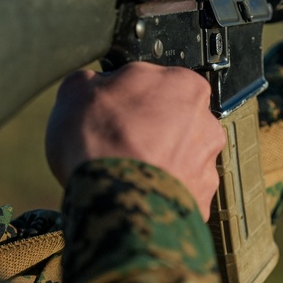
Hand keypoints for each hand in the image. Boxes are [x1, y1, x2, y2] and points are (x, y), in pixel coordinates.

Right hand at [45, 63, 224, 219]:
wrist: (115, 201)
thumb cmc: (101, 142)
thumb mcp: (76, 91)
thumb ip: (92, 81)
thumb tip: (91, 84)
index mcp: (185, 85)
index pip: (161, 83)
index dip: (133, 97)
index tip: (115, 108)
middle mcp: (206, 123)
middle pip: (175, 121)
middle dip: (150, 131)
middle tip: (117, 142)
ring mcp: (206, 165)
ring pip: (180, 158)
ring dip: (158, 162)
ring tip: (124, 173)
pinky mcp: (201, 200)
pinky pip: (179, 192)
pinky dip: (161, 193)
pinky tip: (136, 193)